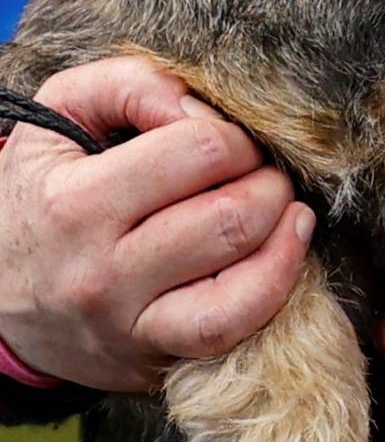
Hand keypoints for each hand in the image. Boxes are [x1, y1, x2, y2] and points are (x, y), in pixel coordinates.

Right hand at [0, 58, 312, 393]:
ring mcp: (129, 323)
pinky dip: (275, 289)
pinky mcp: (152, 356)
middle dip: (268, 181)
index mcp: (74, 202)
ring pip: (243, 283)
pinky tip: (284, 251)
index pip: (199, 150)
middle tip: (262, 170)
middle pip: (231, 216)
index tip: (228, 136)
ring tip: (280, 206)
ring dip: (283, 232)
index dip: (233, 134)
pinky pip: (231, 330)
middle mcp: (101, 270)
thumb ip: (128, 84)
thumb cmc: (42, 195)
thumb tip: (196, 105)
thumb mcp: (58, 118)